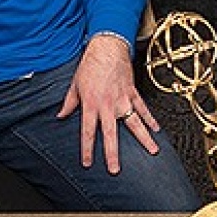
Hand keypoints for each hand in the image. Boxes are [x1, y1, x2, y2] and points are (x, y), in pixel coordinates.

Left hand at [57, 34, 160, 174]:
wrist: (107, 47)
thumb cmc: (90, 65)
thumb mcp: (75, 84)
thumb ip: (69, 103)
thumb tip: (60, 115)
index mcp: (91, 104)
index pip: (88, 132)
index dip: (87, 149)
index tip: (88, 163)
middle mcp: (108, 105)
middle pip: (111, 134)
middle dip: (113, 154)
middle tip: (116, 170)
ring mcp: (123, 100)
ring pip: (134, 123)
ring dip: (144, 138)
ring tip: (152, 151)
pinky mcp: (133, 93)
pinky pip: (143, 108)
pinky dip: (151, 119)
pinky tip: (157, 130)